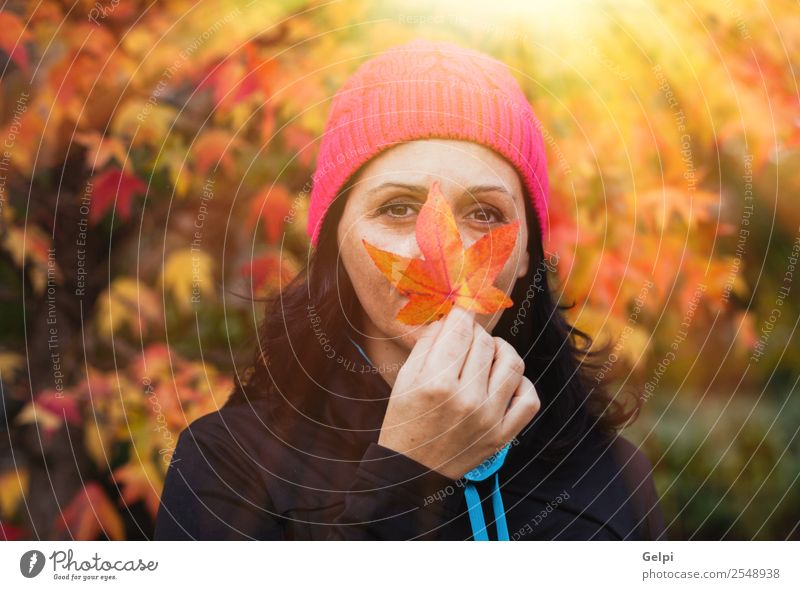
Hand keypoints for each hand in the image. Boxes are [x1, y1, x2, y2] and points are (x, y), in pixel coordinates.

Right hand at [377, 306, 540, 479]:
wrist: (411, 470)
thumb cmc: (405, 420)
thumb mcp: (404, 379)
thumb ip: (427, 344)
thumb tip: (450, 318)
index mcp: (435, 383)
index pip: (460, 330)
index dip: (461, 315)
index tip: (458, 315)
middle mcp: (465, 399)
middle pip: (485, 342)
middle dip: (475, 331)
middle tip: (467, 336)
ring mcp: (488, 418)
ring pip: (512, 363)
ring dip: (501, 350)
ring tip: (488, 353)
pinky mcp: (502, 435)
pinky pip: (529, 399)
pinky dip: (521, 383)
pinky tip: (504, 381)